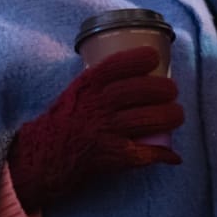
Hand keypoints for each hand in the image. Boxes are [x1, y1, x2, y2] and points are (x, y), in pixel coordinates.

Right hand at [7, 47, 183, 212]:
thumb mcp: (74, 94)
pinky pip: (142, 153)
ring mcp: (103, 131)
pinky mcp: (109, 157)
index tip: (154, 57)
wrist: (40, 159)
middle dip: (162, 89)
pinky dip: (160, 154)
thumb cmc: (60, 123)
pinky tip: (172, 155)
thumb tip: (134, 74)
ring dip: (168, 116)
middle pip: (138, 91)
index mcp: (86, 87)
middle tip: (172, 90)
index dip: (138, 59)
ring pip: (147, 120)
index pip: (115, 66)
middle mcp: (96, 106)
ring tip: (177, 115)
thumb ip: (98, 84)